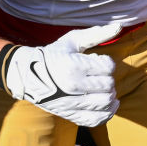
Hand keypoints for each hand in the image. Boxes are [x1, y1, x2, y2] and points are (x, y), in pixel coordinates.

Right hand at [5, 24, 121, 126]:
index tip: (97, 61)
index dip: (106, 63)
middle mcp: (74, 86)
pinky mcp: (71, 115)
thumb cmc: (53, 54)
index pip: (108, 67)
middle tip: (99, 74)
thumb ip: (97, 34)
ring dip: (110, 95)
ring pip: (106, 103)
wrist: (28, 75)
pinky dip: (107, 113)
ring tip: (104, 88)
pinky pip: (96, 119)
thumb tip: (118, 26)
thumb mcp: (72, 40)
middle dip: (108, 78)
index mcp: (74, 66)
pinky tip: (109, 105)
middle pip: (109, 85)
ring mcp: (72, 103)